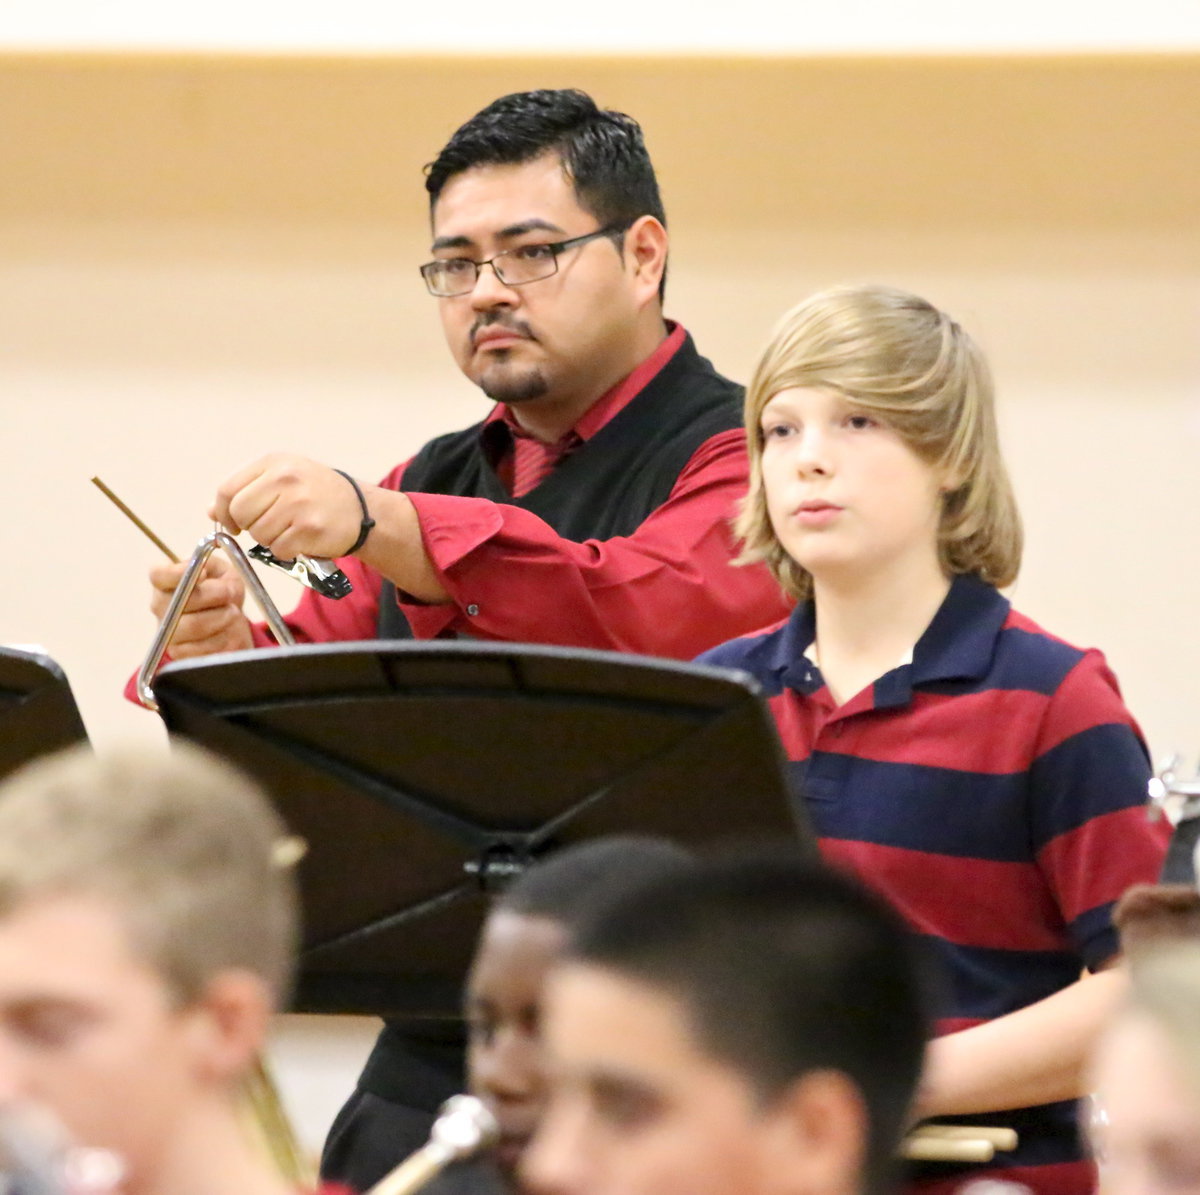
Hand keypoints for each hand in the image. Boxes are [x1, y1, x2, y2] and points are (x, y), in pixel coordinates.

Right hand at [149, 554, 252, 658]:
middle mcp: (161, 608)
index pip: (158, 576)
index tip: (202, 572)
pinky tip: (227, 632)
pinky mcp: (179, 654)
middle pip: (180, 602)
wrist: (231, 626)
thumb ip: (212, 566)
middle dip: (213, 596)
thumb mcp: (223, 573)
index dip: (177, 573)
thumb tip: (201, 570)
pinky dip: (223, 638)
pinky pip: (203, 648)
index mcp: (166, 583)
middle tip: (230, 593)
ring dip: (221, 618)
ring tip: (232, 613)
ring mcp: (168, 632)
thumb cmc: (223, 594)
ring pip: (194, 626)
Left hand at [210, 454, 361, 559]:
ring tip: (290, 530)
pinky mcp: (310, 528)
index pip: (228, 490)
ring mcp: (298, 503)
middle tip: (270, 526)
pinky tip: (301, 541)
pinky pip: (278, 549)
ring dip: (270, 540)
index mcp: (274, 463)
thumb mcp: (282, 480)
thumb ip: (247, 491)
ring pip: (258, 534)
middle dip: (249, 526)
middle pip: (240, 513)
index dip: (224, 512)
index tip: (233, 523)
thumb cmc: (317, 495)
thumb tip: (212, 511)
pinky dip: (285, 551)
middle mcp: (285, 478)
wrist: (362, 510)